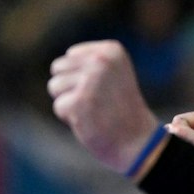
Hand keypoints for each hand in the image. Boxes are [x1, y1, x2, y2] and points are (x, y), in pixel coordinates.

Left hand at [47, 41, 161, 173]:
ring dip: (69, 103)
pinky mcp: (80, 102)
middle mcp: (101, 61)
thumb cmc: (121, 110)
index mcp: (112, 50)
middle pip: (58, 68)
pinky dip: (71, 119)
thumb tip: (57, 66)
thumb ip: (88, 63)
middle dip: (70, 88)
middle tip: (96, 102)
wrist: (138, 142)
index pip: (70, 56)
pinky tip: (91, 121)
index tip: (104, 90)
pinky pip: (59, 107)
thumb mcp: (111, 75)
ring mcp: (90, 81)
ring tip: (93, 110)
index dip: (80, 77)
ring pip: (54, 86)